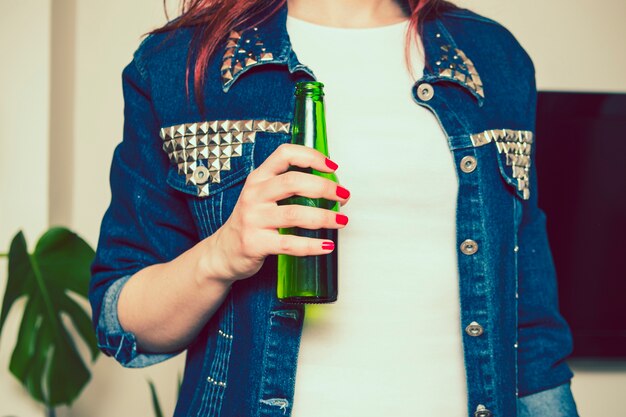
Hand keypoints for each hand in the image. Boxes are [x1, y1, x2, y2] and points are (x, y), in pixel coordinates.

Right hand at [209, 144, 349, 281]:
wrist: (223, 252)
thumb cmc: (251, 221)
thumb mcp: (262, 196)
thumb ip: (288, 187)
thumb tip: (330, 185)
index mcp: (258, 178)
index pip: (284, 154)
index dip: (311, 156)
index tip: (332, 166)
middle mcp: (254, 195)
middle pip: (293, 182)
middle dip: (324, 187)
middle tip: (343, 195)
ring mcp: (253, 219)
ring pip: (294, 214)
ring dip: (324, 217)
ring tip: (341, 220)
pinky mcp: (255, 243)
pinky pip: (289, 243)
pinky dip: (312, 245)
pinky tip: (326, 246)